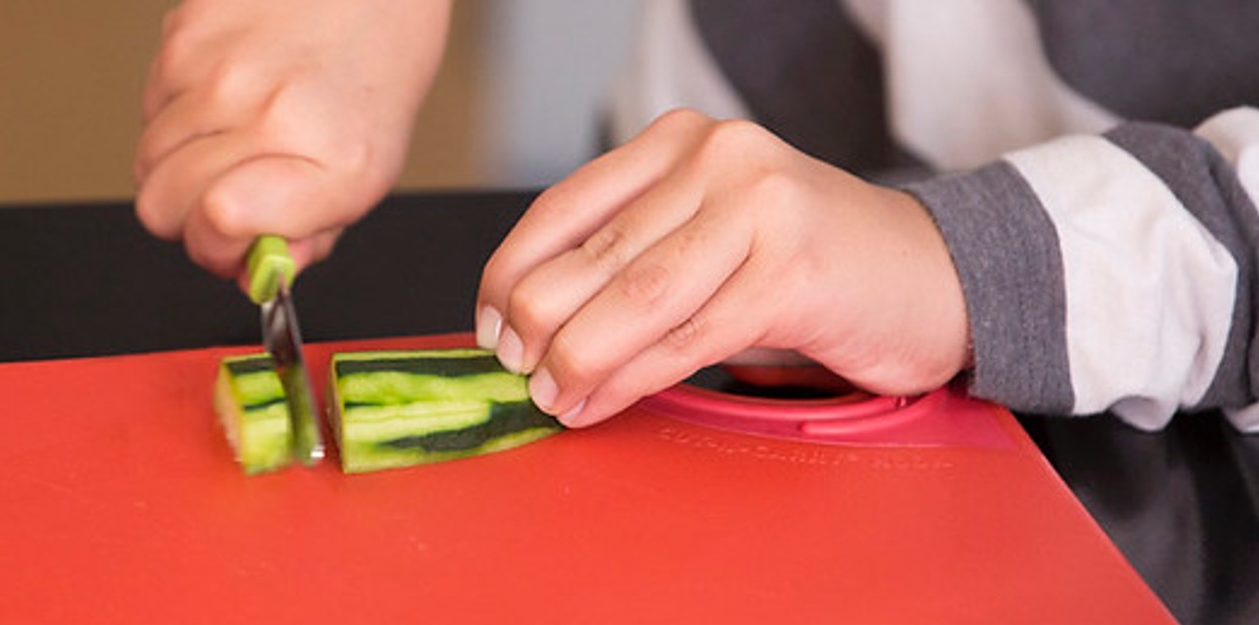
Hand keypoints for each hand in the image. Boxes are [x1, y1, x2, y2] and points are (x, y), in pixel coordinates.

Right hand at [134, 0, 449, 285]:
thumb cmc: (372, 76)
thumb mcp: (366, 175)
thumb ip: (308, 237)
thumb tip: (248, 274)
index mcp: (333, 161)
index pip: (217, 225)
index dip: (213, 248)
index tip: (231, 243)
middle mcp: (271, 111)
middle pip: (160, 204)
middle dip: (185, 216)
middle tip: (225, 195)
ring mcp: (220, 68)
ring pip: (146, 158)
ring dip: (178, 160)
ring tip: (231, 133)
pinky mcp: (186, 32)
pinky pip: (149, 103)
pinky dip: (177, 110)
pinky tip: (225, 90)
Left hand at [475, 110, 971, 426]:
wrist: (936, 278)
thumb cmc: (808, 268)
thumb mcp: (709, 238)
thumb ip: (631, 258)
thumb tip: (526, 321)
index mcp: (684, 142)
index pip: (565, 207)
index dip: (510, 272)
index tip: (487, 324)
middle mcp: (719, 159)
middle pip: (592, 254)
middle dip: (536, 324)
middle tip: (516, 371)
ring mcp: (760, 210)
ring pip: (633, 299)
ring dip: (577, 360)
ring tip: (551, 398)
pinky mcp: (792, 271)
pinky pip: (686, 339)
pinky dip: (630, 381)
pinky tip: (599, 404)